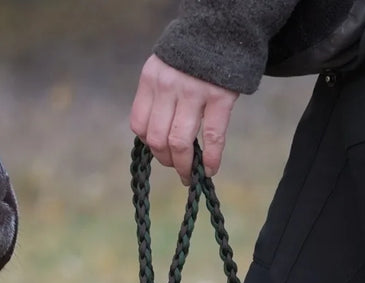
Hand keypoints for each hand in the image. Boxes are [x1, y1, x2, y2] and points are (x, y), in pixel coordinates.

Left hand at [130, 54, 238, 183]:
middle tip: (177, 167)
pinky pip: (212, 136)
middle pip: (157, 138)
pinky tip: (211, 169)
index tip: (160, 152)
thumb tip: (158, 138)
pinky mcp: (220, 96)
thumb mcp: (165, 67)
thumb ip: (158, 96)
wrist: (225, 25)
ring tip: (190, 173)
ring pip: (179, 141)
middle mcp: (168, 86)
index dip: (149, 145)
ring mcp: (194, 91)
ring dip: (183, 165)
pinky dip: (211, 158)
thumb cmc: (193, 54)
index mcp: (151, 79)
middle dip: (166, 160)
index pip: (139, 125)